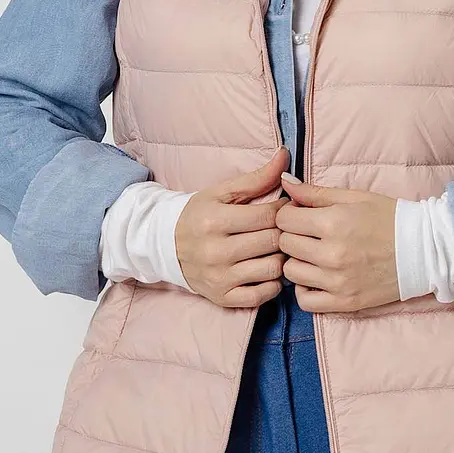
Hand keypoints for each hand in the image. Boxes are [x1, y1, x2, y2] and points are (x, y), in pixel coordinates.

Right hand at [174, 147, 291, 307]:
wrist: (167, 246)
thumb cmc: (200, 215)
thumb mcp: (222, 192)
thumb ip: (257, 177)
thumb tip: (285, 155)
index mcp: (214, 221)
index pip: (268, 216)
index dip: (285, 210)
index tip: (286, 207)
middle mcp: (215, 252)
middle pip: (273, 242)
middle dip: (285, 232)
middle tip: (286, 227)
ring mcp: (220, 278)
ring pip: (273, 269)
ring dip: (282, 257)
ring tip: (277, 247)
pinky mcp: (223, 298)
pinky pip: (263, 295)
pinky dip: (274, 283)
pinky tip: (268, 268)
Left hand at [276, 174, 398, 311]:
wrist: (425, 250)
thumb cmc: (390, 218)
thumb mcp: (355, 197)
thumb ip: (316, 192)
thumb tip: (284, 182)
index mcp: (334, 222)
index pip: (284, 220)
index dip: (289, 214)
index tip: (300, 215)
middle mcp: (333, 254)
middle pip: (285, 245)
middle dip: (292, 236)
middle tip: (307, 233)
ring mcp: (338, 281)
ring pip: (291, 272)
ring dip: (298, 261)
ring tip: (314, 254)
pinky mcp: (345, 303)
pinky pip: (305, 301)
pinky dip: (305, 289)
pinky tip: (316, 277)